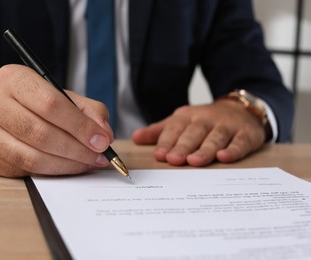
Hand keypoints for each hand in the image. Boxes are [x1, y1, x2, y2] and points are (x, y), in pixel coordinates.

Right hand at [0, 64, 112, 176]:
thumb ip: (88, 111)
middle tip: (99, 156)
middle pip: (41, 133)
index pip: (50, 104)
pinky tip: (68, 166)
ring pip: (32, 157)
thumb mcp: (62, 95)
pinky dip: (52, 172)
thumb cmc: (35, 102)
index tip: (102, 140)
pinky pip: (25, 170)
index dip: (80, 126)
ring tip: (87, 163)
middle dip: (77, 149)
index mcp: (14, 79)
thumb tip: (104, 135)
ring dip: (67, 164)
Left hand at [132, 99, 266, 165]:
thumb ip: (159, 131)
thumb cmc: (204, 122)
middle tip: (174, 160)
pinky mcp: (246, 134)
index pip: (175, 129)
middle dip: (183, 146)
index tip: (159, 155)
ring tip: (194, 161)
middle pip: (193, 133)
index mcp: (187, 117)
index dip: (167, 142)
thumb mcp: (181, 122)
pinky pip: (240, 142)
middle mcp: (206, 119)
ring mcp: (227, 126)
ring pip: (215, 138)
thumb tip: (135, 138)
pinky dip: (233, 150)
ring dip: (205, 149)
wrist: (241, 109)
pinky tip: (224, 157)